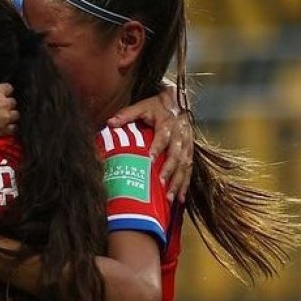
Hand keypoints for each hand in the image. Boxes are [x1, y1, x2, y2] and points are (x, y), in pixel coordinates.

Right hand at [0, 78, 16, 139]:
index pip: (9, 88)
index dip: (3, 91)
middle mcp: (4, 104)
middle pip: (13, 102)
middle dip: (6, 104)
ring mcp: (4, 118)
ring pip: (15, 115)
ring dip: (9, 115)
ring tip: (1, 117)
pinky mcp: (1, 131)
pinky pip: (13, 129)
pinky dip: (9, 128)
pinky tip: (2, 127)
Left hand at [108, 83, 193, 201]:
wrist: (178, 102)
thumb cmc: (157, 106)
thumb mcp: (142, 106)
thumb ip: (126, 114)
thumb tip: (110, 122)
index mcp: (168, 124)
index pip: (163, 137)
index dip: (157, 148)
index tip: (149, 160)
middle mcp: (180, 135)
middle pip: (176, 155)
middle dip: (169, 171)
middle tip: (161, 185)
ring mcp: (187, 145)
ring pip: (185, 165)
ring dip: (178, 182)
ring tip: (170, 197)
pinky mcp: (190, 152)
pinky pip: (190, 170)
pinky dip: (185, 184)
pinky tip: (181, 199)